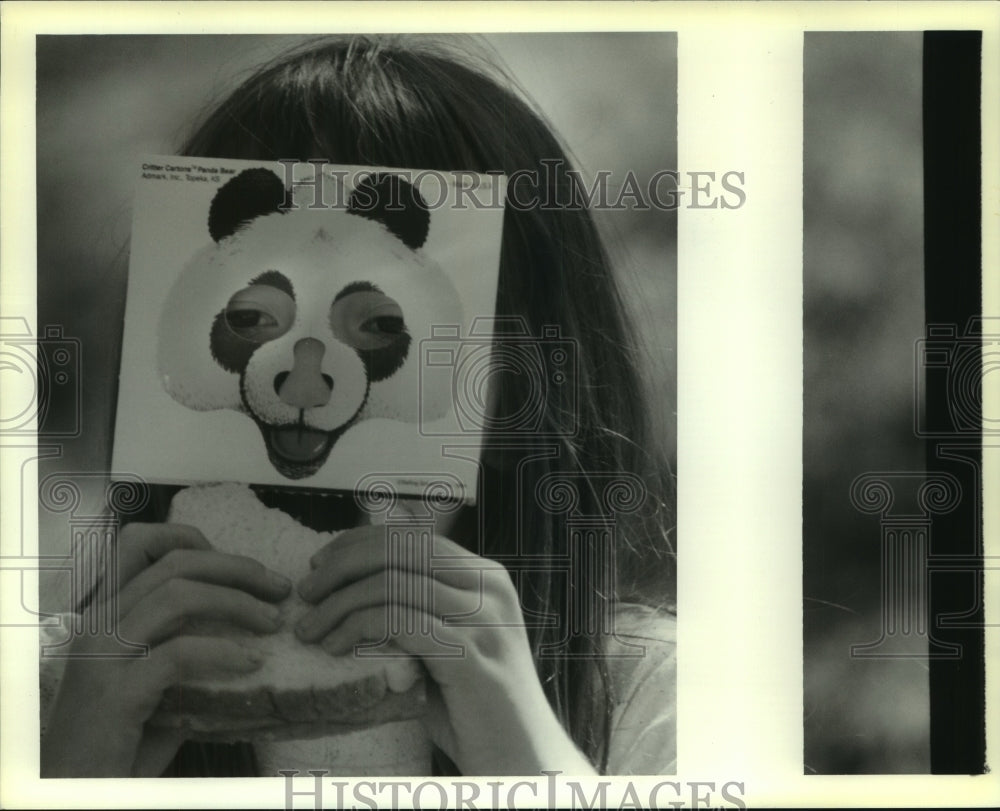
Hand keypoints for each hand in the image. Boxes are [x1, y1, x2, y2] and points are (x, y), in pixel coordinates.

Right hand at [41, 522, 290, 776]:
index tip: (239, 567)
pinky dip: (223, 651)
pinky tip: (251, 662)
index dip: (192, 540)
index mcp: (104, 612)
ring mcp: (101, 654)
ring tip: (273, 622)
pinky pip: (178, 653)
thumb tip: (249, 634)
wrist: (73, 793)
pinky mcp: (114, 693)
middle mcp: (98, 622)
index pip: (138, 543)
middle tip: (279, 588)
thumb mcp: (154, 684)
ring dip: (237, 602)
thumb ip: (186, 651)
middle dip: (237, 568)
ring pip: (177, 596)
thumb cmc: (117, 743)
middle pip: (173, 564)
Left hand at [296, 521, 596, 775]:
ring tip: (311, 629)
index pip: (412, 536)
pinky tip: (337, 648)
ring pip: (391, 584)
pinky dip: (356, 628)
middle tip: (306, 594)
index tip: (319, 563)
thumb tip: (351, 583)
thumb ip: (417, 608)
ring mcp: (483, 620)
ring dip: (338, 604)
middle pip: (400, 550)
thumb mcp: (449, 641)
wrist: (520, 756)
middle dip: (342, 566)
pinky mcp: (469, 655)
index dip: (358, 543)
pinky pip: (397, 622)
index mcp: (486, 576)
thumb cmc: (474, 704)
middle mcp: (489, 588)